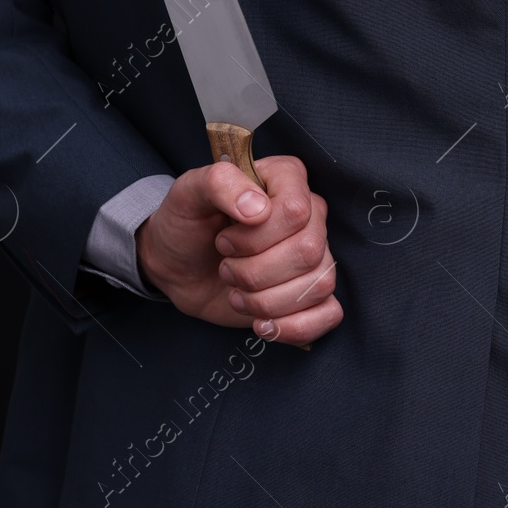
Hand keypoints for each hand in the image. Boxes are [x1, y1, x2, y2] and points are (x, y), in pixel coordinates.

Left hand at [136, 154, 341, 345]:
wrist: (177, 265)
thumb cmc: (186, 223)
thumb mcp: (187, 193)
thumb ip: (219, 183)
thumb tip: (258, 208)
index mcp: (287, 180)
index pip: (296, 211)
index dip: (256, 237)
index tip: (223, 241)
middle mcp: (309, 215)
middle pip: (308, 251)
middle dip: (255, 272)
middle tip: (226, 269)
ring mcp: (315, 255)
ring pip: (319, 284)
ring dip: (266, 300)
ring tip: (236, 294)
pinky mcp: (311, 293)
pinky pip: (329, 314)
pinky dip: (294, 327)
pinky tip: (262, 324)